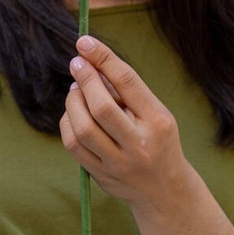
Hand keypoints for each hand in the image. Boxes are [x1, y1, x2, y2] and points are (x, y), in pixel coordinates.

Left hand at [60, 34, 192, 210]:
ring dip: (73, 101)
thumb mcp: (154, 113)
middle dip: (85, 79)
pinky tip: (73, 113)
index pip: (128, 82)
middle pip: (101, 107)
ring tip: (76, 89)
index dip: (103, 58)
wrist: (165, 192)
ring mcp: (119, 164)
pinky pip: (73, 145)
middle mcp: (139, 145)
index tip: (85, 42)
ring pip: (82, 128)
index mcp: (158, 122)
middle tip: (77, 63)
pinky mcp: (101, 176)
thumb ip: (126, 91)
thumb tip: (92, 61)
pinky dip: (68, 122)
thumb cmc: (157, 140)